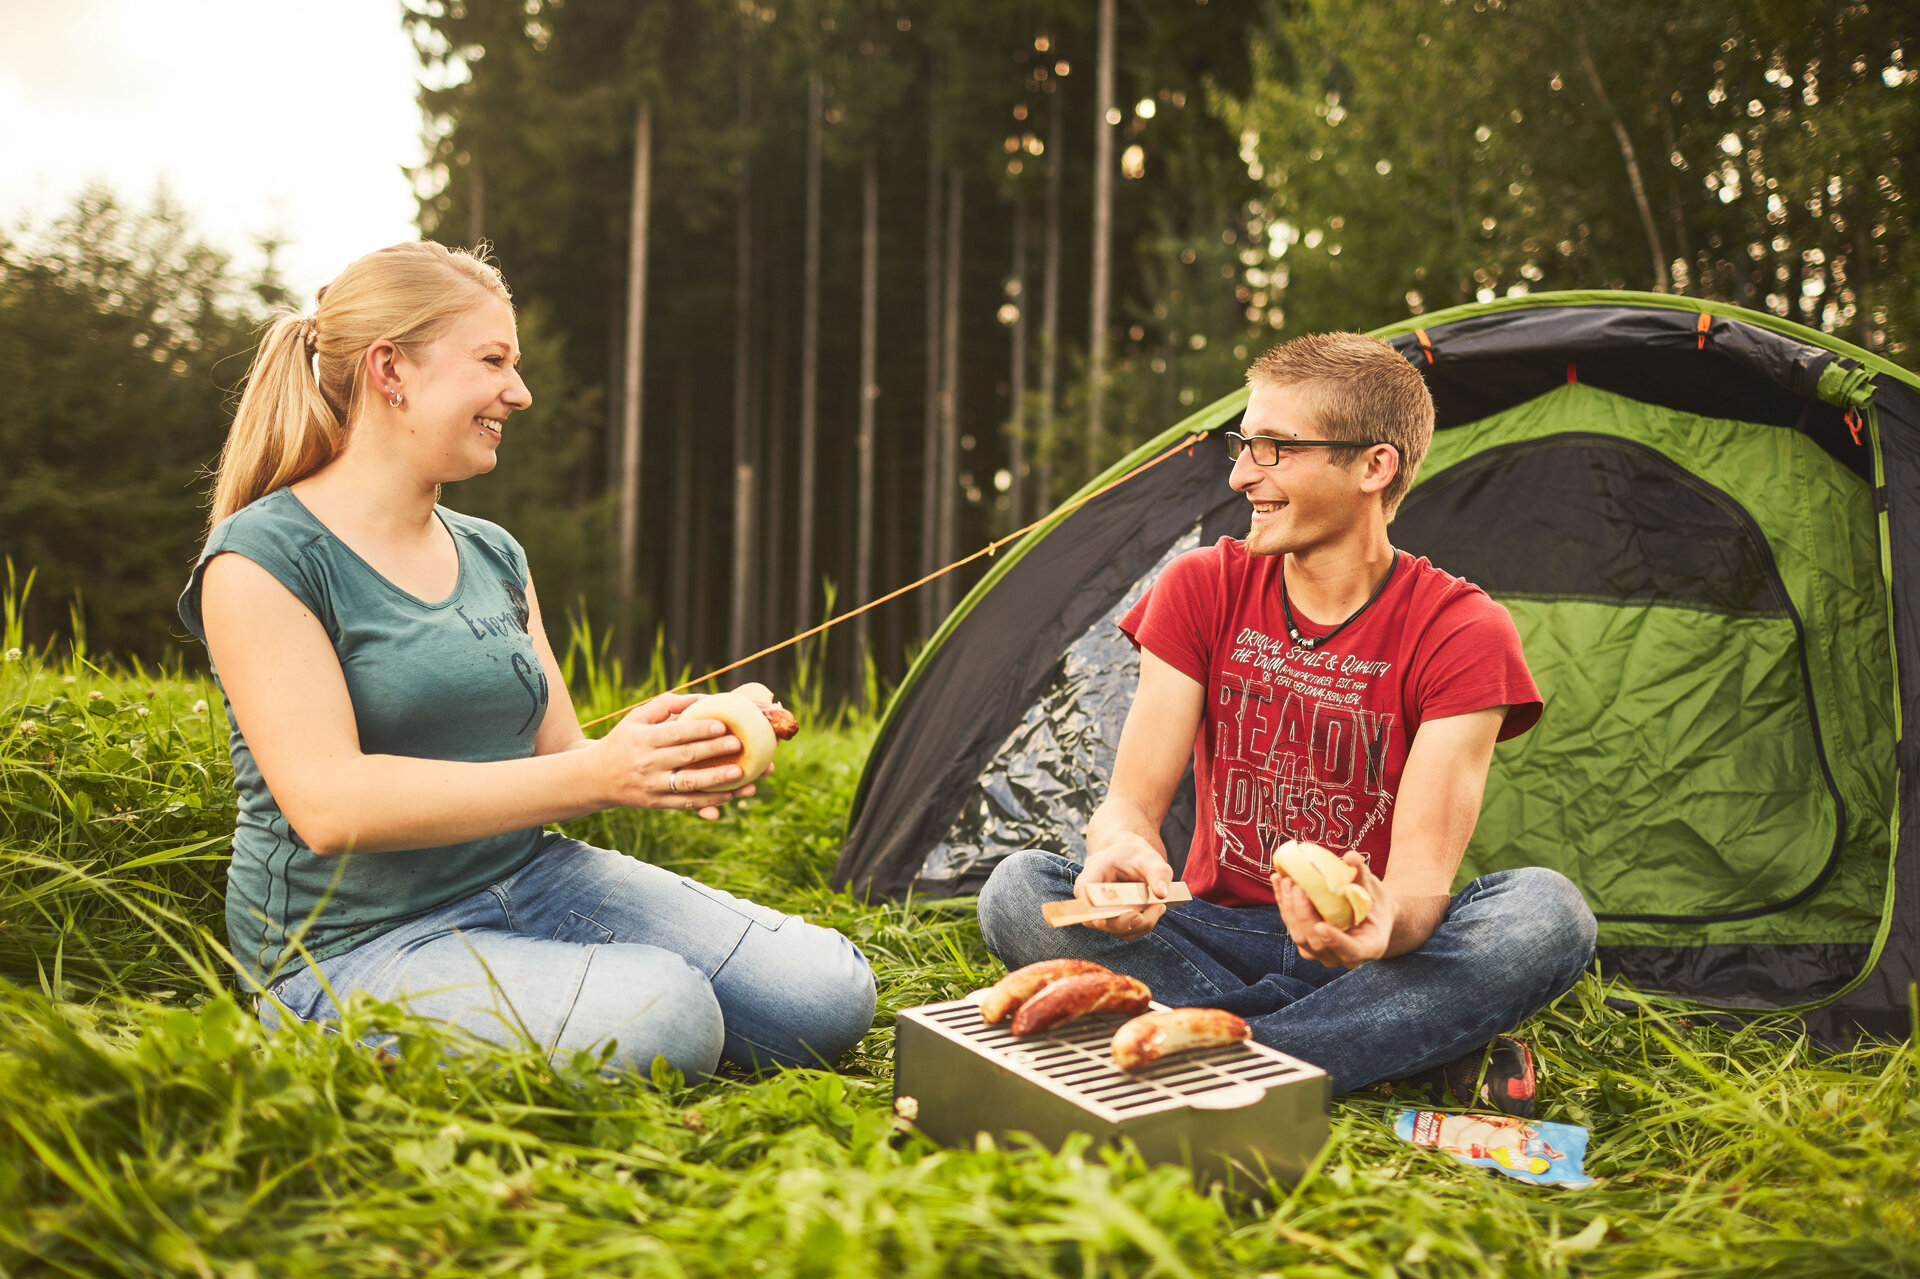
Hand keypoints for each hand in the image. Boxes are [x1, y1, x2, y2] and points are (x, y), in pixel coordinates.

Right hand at [598, 693, 755, 819]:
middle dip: (714, 751)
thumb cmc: (623, 741)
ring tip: (741, 774)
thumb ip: (666, 705)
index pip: (674, 733)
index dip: (699, 729)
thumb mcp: (636, 718)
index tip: (723, 725)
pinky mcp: (656, 804)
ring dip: (717, 780)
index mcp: (642, 739)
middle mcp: (646, 764)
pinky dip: (710, 801)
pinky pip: (687, 804)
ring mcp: (652, 786)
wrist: (594, 778)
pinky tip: (731, 794)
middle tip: (740, 744)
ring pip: (689, 784)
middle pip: (685, 757)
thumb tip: (701, 698)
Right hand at [1074, 835, 1174, 938]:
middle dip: (1120, 922)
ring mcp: (1102, 909)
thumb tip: (1162, 894)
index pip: (1084, 889)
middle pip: (1095, 917)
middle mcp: (1093, 893)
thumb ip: (1158, 873)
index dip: (1092, 904)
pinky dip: (1142, 926)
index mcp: (1095, 869)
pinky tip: (1156, 911)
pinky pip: (1125, 931)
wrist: (1135, 862)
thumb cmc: (1139, 858)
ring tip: (1159, 907)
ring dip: (1138, 924)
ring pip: (1112, 928)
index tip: (1109, 911)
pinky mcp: (1114, 920)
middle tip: (1141, 915)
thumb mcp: (1151, 859)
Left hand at [1272, 851, 1393, 968]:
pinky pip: (1291, 925)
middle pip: (1318, 943)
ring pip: (1299, 936)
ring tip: (1287, 880)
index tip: (1321, 926)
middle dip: (1304, 915)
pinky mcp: (1305, 942)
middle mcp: (1343, 957)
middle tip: (1297, 886)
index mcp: (1368, 947)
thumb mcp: (1374, 890)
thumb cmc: (1374, 902)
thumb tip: (1350, 856)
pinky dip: (1283, 902)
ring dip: (1290, 908)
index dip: (1335, 941)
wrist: (1367, 916)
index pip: (1351, 950)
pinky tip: (1277, 879)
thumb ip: (1362, 875)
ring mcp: (1322, 953)